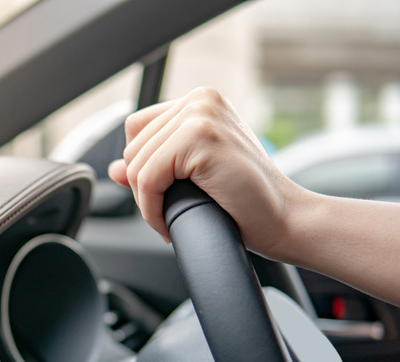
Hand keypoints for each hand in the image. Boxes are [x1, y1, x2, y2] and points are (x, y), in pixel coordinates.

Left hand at [108, 87, 302, 257]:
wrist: (286, 220)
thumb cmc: (246, 201)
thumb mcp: (191, 176)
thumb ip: (153, 166)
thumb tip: (112, 169)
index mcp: (201, 101)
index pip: (137, 129)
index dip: (141, 167)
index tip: (161, 195)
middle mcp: (201, 99)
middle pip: (133, 147)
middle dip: (143, 188)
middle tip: (169, 212)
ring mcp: (201, 114)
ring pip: (136, 165)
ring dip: (147, 203)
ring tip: (170, 220)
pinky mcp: (199, 138)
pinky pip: (146, 179)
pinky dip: (150, 210)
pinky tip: (167, 224)